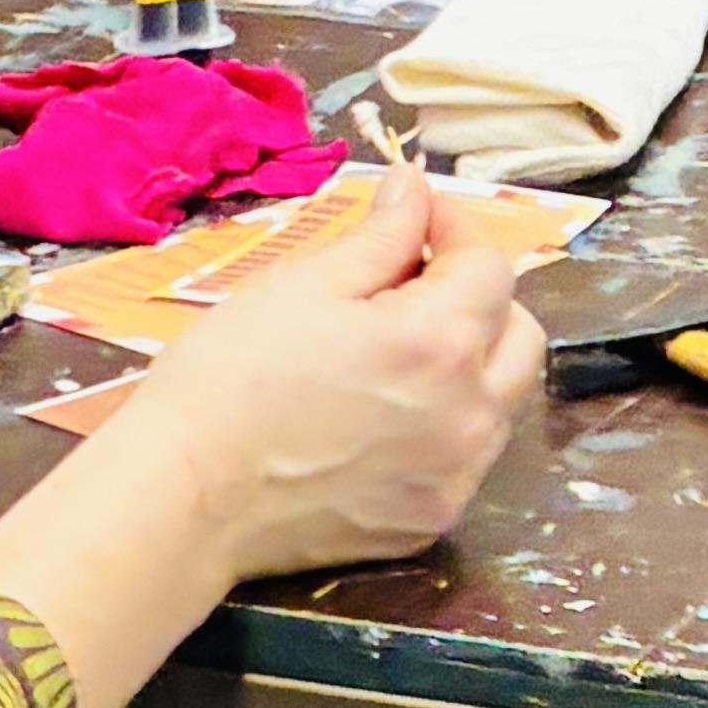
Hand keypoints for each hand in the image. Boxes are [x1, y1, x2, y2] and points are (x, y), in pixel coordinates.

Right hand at [111, 171, 547, 576]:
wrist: (186, 495)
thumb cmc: (231, 376)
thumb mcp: (302, 285)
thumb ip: (380, 235)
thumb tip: (416, 187)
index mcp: (439, 340)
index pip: (490, 265)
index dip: (454, 229)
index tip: (417, 218)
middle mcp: (470, 411)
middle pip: (521, 334)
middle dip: (480, 298)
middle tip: (413, 287)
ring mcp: (457, 476)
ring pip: (503, 400)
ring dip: (472, 364)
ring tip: (398, 355)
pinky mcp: (434, 520)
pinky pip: (468, 459)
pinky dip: (446, 426)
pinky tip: (384, 420)